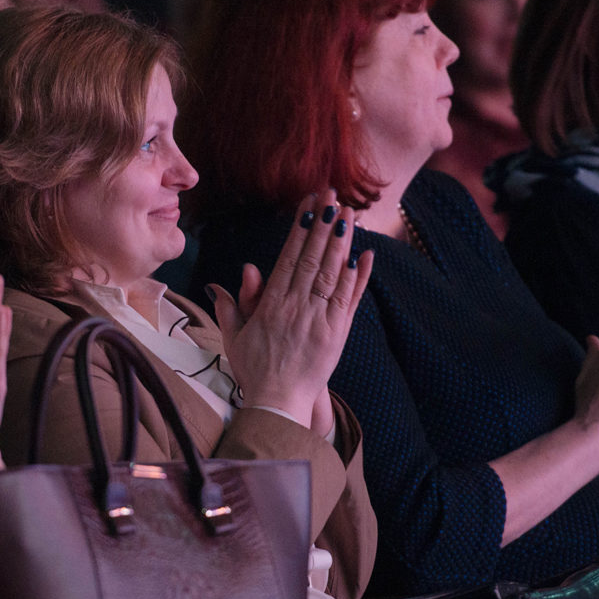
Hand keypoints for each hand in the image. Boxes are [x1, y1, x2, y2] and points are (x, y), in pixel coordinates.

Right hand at [209, 191, 373, 428]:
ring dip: (342, 243)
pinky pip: (349, 300)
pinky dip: (358, 277)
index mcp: (271, 304)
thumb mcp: (235, 335)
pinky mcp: (337, 334)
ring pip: (332, 274)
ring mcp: (319, 320)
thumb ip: (235, 302)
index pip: (289, 257)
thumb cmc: (254, 369)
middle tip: (333, 195)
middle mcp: (296, 307)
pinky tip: (364, 255)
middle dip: (324, 224)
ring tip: (349, 214)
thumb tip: (245, 270)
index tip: (309, 204)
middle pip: (313, 258)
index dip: (300, 228)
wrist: (278, 404)